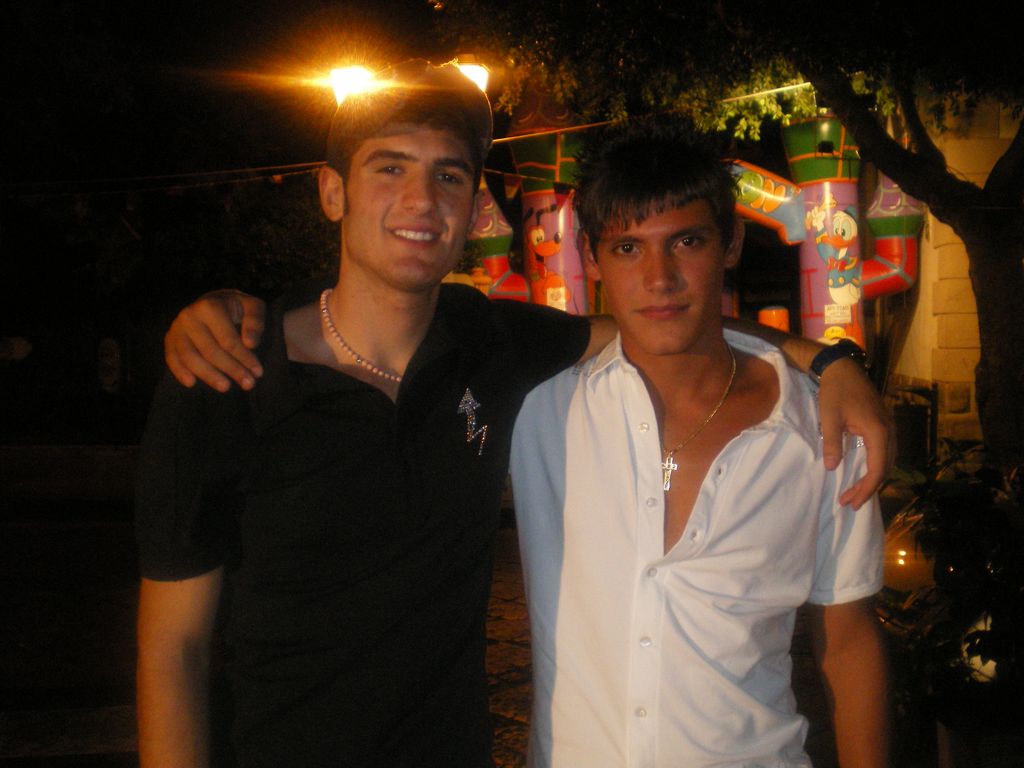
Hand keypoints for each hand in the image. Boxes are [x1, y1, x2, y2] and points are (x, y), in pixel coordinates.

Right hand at [164, 289, 266, 391]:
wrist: (211, 302)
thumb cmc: (235, 307)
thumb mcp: (252, 306)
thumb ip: (255, 322)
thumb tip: (250, 344)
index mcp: (209, 307)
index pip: (228, 340)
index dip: (244, 358)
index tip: (258, 372)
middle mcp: (189, 316)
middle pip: (210, 350)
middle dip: (231, 370)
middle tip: (249, 384)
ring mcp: (177, 328)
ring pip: (190, 357)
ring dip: (208, 376)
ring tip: (226, 387)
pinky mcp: (169, 339)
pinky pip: (171, 358)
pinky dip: (179, 372)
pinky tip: (192, 384)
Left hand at [818, 358, 895, 508]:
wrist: (843, 368)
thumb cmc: (835, 391)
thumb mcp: (829, 418)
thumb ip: (831, 443)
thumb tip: (831, 468)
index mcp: (878, 431)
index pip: (877, 469)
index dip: (866, 488)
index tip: (851, 501)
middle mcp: (889, 431)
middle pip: (885, 468)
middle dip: (868, 488)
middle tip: (849, 502)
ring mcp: (889, 427)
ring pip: (887, 461)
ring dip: (872, 478)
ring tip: (854, 492)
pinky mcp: (883, 425)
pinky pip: (884, 452)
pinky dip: (875, 467)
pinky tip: (862, 474)